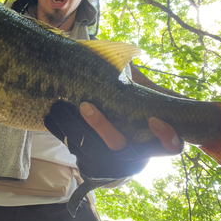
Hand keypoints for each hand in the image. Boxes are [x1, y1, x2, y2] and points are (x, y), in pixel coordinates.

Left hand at [44, 100, 183, 179]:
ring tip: (57, 108)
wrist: (120, 156)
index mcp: (154, 144)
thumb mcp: (143, 105)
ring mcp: (112, 165)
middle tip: (85, 105)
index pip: (171, 146)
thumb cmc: (134, 120)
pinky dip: (61, 133)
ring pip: (91, 150)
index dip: (165, 136)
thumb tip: (129, 53)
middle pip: (118, 146)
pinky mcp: (92, 167)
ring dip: (72, 127)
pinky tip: (50, 118)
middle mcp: (135, 158)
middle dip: (101, 126)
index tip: (153, 120)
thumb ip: (140, 88)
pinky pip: (76, 151)